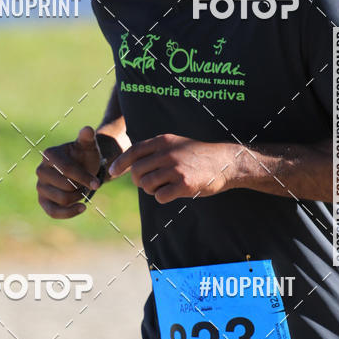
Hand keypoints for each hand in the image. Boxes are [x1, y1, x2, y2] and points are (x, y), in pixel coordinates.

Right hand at [36, 126, 101, 218]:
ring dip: (78, 198)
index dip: (84, 178)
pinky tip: (82, 208)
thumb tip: (87, 130)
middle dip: (81, 188)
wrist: (83, 168)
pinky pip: (52, 212)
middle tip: (87, 184)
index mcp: (49, 155)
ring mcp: (40, 186)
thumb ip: (87, 138)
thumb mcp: (88, 146)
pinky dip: (69, 213)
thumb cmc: (85, 156)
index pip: (68, 170)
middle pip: (65, 187)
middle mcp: (40, 170)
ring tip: (83, 191)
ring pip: (62, 199)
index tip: (97, 183)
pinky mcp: (42, 200)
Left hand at [108, 134, 233, 203]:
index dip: (120, 163)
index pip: (133, 152)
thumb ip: (155, 150)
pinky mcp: (184, 185)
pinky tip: (173, 193)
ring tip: (164, 187)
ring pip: (147, 185)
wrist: (226, 162)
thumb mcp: (176, 143)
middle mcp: (167, 153)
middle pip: (137, 172)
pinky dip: (163, 198)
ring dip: (151, 190)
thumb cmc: (198, 155)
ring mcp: (176, 169)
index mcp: (163, 141)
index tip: (112, 172)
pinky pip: (160, 197)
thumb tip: (131, 163)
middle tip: (149, 184)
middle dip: (139, 181)